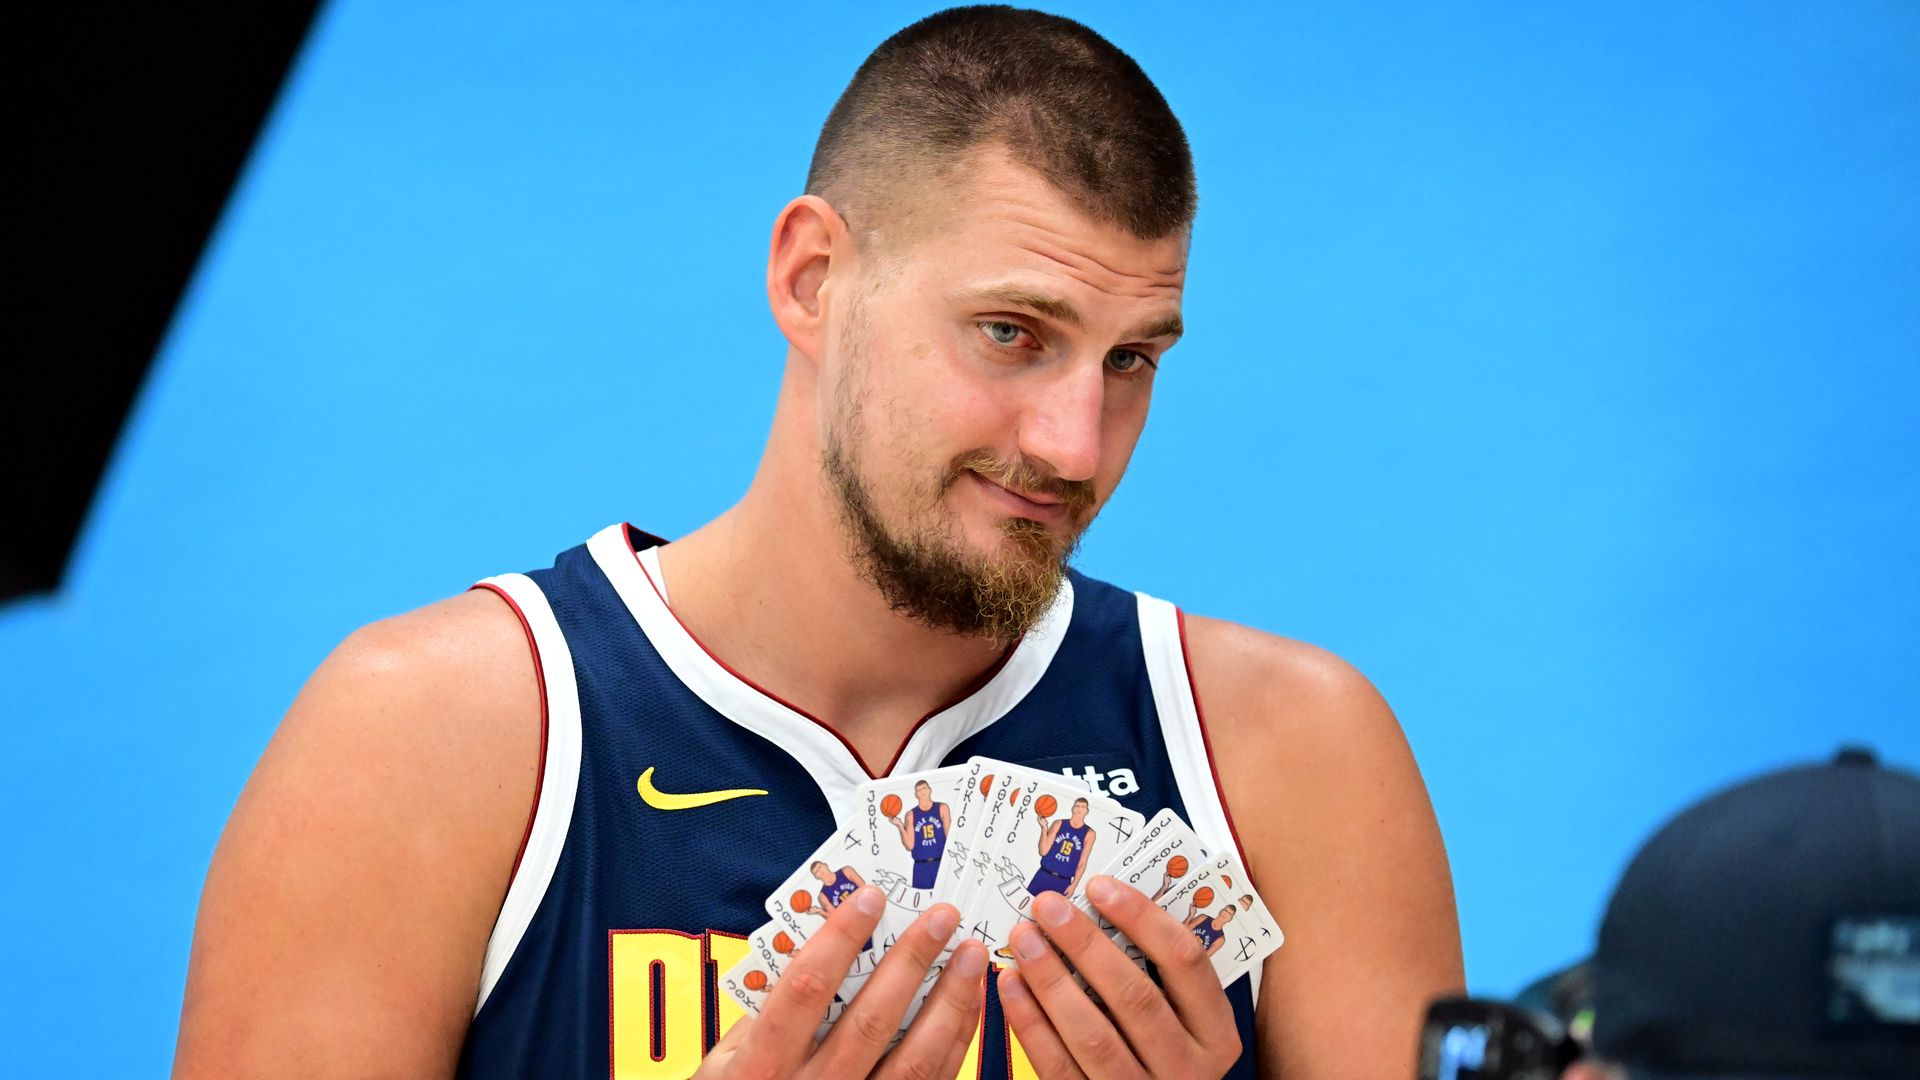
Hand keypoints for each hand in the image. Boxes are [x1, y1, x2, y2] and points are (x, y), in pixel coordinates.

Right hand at [697, 887, 988, 1079]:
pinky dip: (955, 1040)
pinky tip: (968, 1004)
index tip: (871, 898)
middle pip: (872, 1020)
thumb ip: (766, 1010)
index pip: (806, 990)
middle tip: (943, 917)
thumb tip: (819, 946)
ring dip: (949, 1001)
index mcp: (764, 1064)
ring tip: (970, 955)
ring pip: (914, 1058)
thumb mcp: (728, 1060)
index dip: (839, 940)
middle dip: (912, 962)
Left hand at [998, 876, 1240, 1079]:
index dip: (1141, 918)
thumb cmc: (1165, 1050)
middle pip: (1135, 996)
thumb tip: (1102, 906)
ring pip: (1093, 1033)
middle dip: (1085, 945)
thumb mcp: (1184, 1018)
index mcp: (1215, 1035)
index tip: (1100, 887)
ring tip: (1025, 940)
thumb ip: (1159, 974)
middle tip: (1049, 907)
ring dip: (1052, 980)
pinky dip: (1031, 1023)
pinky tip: (1013, 986)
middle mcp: (1186, 1068)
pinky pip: (1059, 1065)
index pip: (1185, 962)